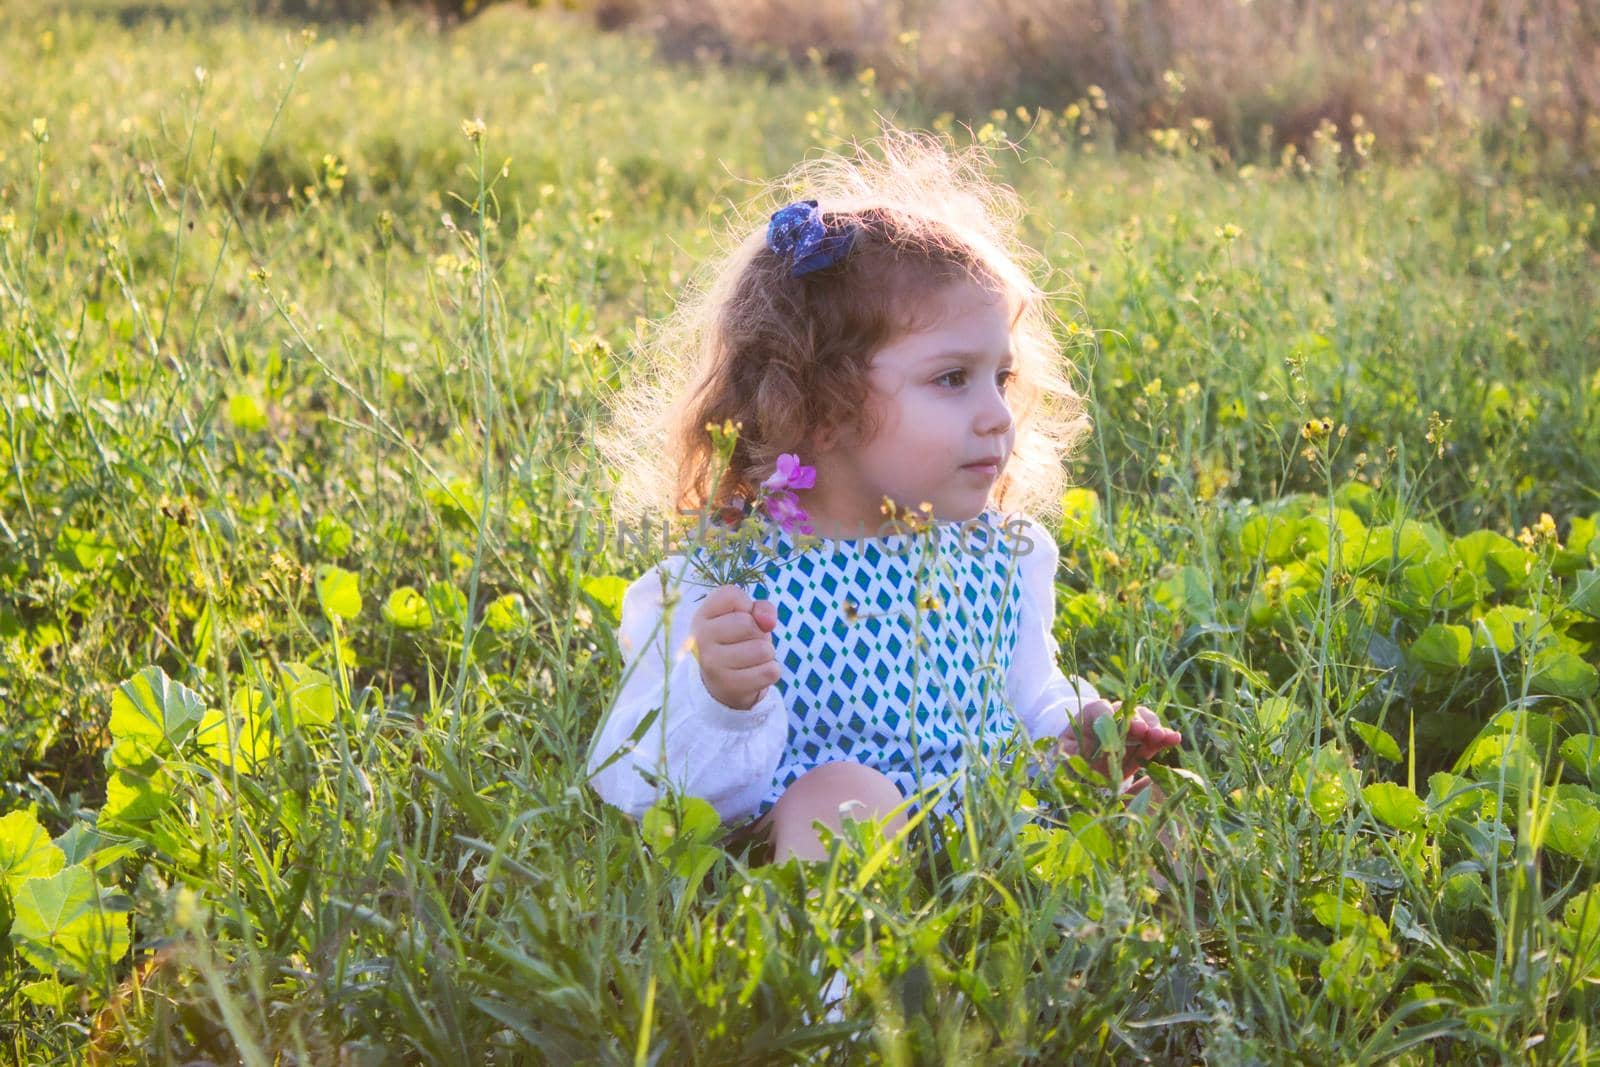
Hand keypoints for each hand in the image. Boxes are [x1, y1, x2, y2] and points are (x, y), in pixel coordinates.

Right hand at [688, 584, 780, 710]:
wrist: (719, 684)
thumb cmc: (735, 642)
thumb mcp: (743, 618)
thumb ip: (760, 609)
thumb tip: (768, 622)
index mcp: (701, 616)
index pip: (731, 595)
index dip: (746, 605)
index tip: (738, 618)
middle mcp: (700, 639)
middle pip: (749, 624)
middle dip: (759, 633)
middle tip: (746, 643)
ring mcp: (712, 664)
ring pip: (763, 650)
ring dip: (766, 654)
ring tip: (750, 659)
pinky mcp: (729, 686)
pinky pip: (770, 671)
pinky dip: (770, 671)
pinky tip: (754, 674)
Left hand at [1056, 700, 1180, 779]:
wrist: (1084, 767)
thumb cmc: (1071, 756)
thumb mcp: (1065, 753)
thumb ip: (1068, 753)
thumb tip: (1068, 753)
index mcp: (1090, 716)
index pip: (1100, 709)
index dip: (1111, 716)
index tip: (1120, 727)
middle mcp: (1113, 718)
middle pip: (1127, 713)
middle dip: (1137, 721)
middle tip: (1144, 731)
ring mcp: (1130, 730)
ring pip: (1145, 722)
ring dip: (1155, 728)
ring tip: (1165, 736)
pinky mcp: (1142, 744)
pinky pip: (1154, 740)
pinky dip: (1165, 739)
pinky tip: (1175, 739)